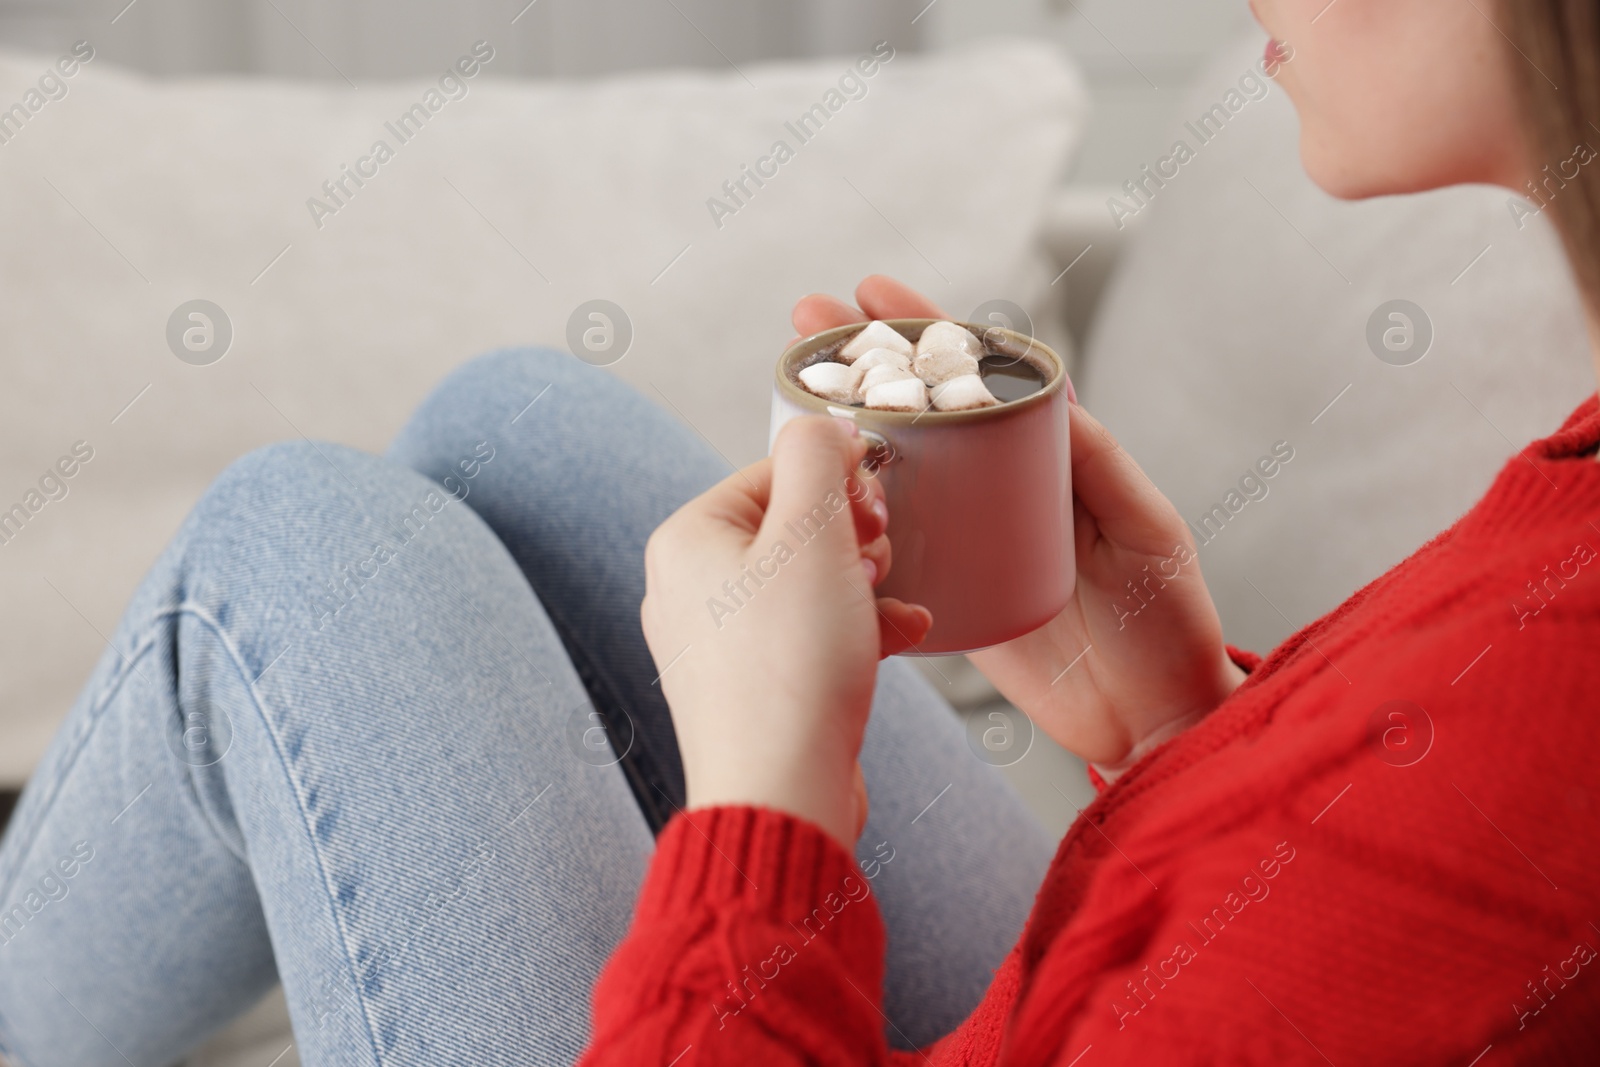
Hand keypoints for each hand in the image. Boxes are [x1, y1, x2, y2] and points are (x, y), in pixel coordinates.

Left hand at [640, 416, 932, 848]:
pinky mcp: (753, 686)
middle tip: (879, 554)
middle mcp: (689, 587)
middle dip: (852, 532)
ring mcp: (718, 642)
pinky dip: (859, 628)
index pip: (773, 471)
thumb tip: (823, 426)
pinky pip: (810, 633)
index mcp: (688, 539)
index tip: (876, 506)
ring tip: (888, 598)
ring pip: (807, 579)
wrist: (782, 794)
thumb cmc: (790, 668)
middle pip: (790, 523)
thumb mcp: (811, 534)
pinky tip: (907, 633)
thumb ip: (816, 458)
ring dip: (863, 578)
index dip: (837, 479)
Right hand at [792, 278, 1244, 773]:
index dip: (926, 330)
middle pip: (919, 410)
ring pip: (892, 472)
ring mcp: (965, 541)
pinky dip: (845, 526)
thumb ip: (1103, 467)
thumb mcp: (1145, 530)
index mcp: (1049, 457)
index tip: (873, 293)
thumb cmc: (1166, 621)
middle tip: (805, 323)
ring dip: (839, 431)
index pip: (980, 376)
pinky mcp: (944, 596)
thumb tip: (1052, 396)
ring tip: (788, 390)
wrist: (1152, 720)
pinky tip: (804, 498)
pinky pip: (885, 553)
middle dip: (859, 362)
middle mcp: (999, 489)